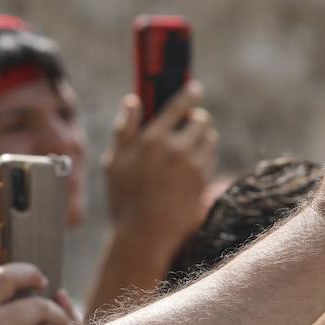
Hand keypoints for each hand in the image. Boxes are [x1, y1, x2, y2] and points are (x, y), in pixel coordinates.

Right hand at [102, 80, 217, 252]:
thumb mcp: (113, 162)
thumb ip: (123, 129)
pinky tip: (191, 167)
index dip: (189, 94)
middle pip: (201, 120)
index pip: (178, 105)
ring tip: (189, 149)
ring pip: (210, 138)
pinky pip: (211, 158)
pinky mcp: (203, 181)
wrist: (144, 235)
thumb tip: (132, 100)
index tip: (194, 88)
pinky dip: (205, 157)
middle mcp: (175, 149)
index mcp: (151, 139)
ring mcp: (193, 165)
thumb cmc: (123, 199)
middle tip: (189, 126)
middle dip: (196, 120)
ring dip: (203, 138)